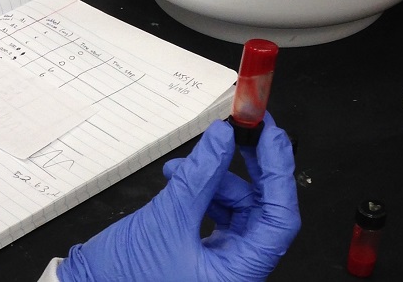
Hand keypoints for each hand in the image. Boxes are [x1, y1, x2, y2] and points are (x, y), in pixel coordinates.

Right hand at [57, 113, 300, 280]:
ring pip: (239, 209)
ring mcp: (223, 262)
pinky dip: (202, 193)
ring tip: (183, 168)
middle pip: (263, 211)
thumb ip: (199, 176)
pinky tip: (181, 180)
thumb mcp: (166, 218)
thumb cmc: (123, 274)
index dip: (278, 174)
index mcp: (237, 274)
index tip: (270, 137)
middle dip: (250, 170)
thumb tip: (223, 140)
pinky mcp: (207, 253)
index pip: (279, 219)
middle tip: (245, 134)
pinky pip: (219, 215)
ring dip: (214, 181)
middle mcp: (236, 270)